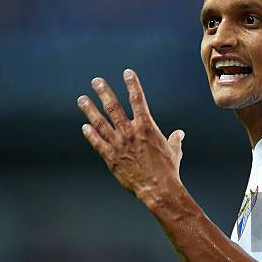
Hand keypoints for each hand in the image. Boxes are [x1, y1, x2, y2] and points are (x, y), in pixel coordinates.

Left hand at [77, 69, 184, 200]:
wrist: (158, 188)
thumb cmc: (168, 170)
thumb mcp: (174, 152)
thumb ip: (175, 140)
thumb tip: (179, 134)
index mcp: (147, 127)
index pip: (138, 99)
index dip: (132, 84)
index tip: (127, 72)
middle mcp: (130, 132)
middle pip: (113, 106)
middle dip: (104, 92)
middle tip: (96, 81)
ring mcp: (118, 144)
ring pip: (100, 122)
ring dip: (90, 109)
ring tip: (82, 99)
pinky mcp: (110, 157)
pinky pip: (97, 143)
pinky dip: (90, 134)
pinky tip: (85, 127)